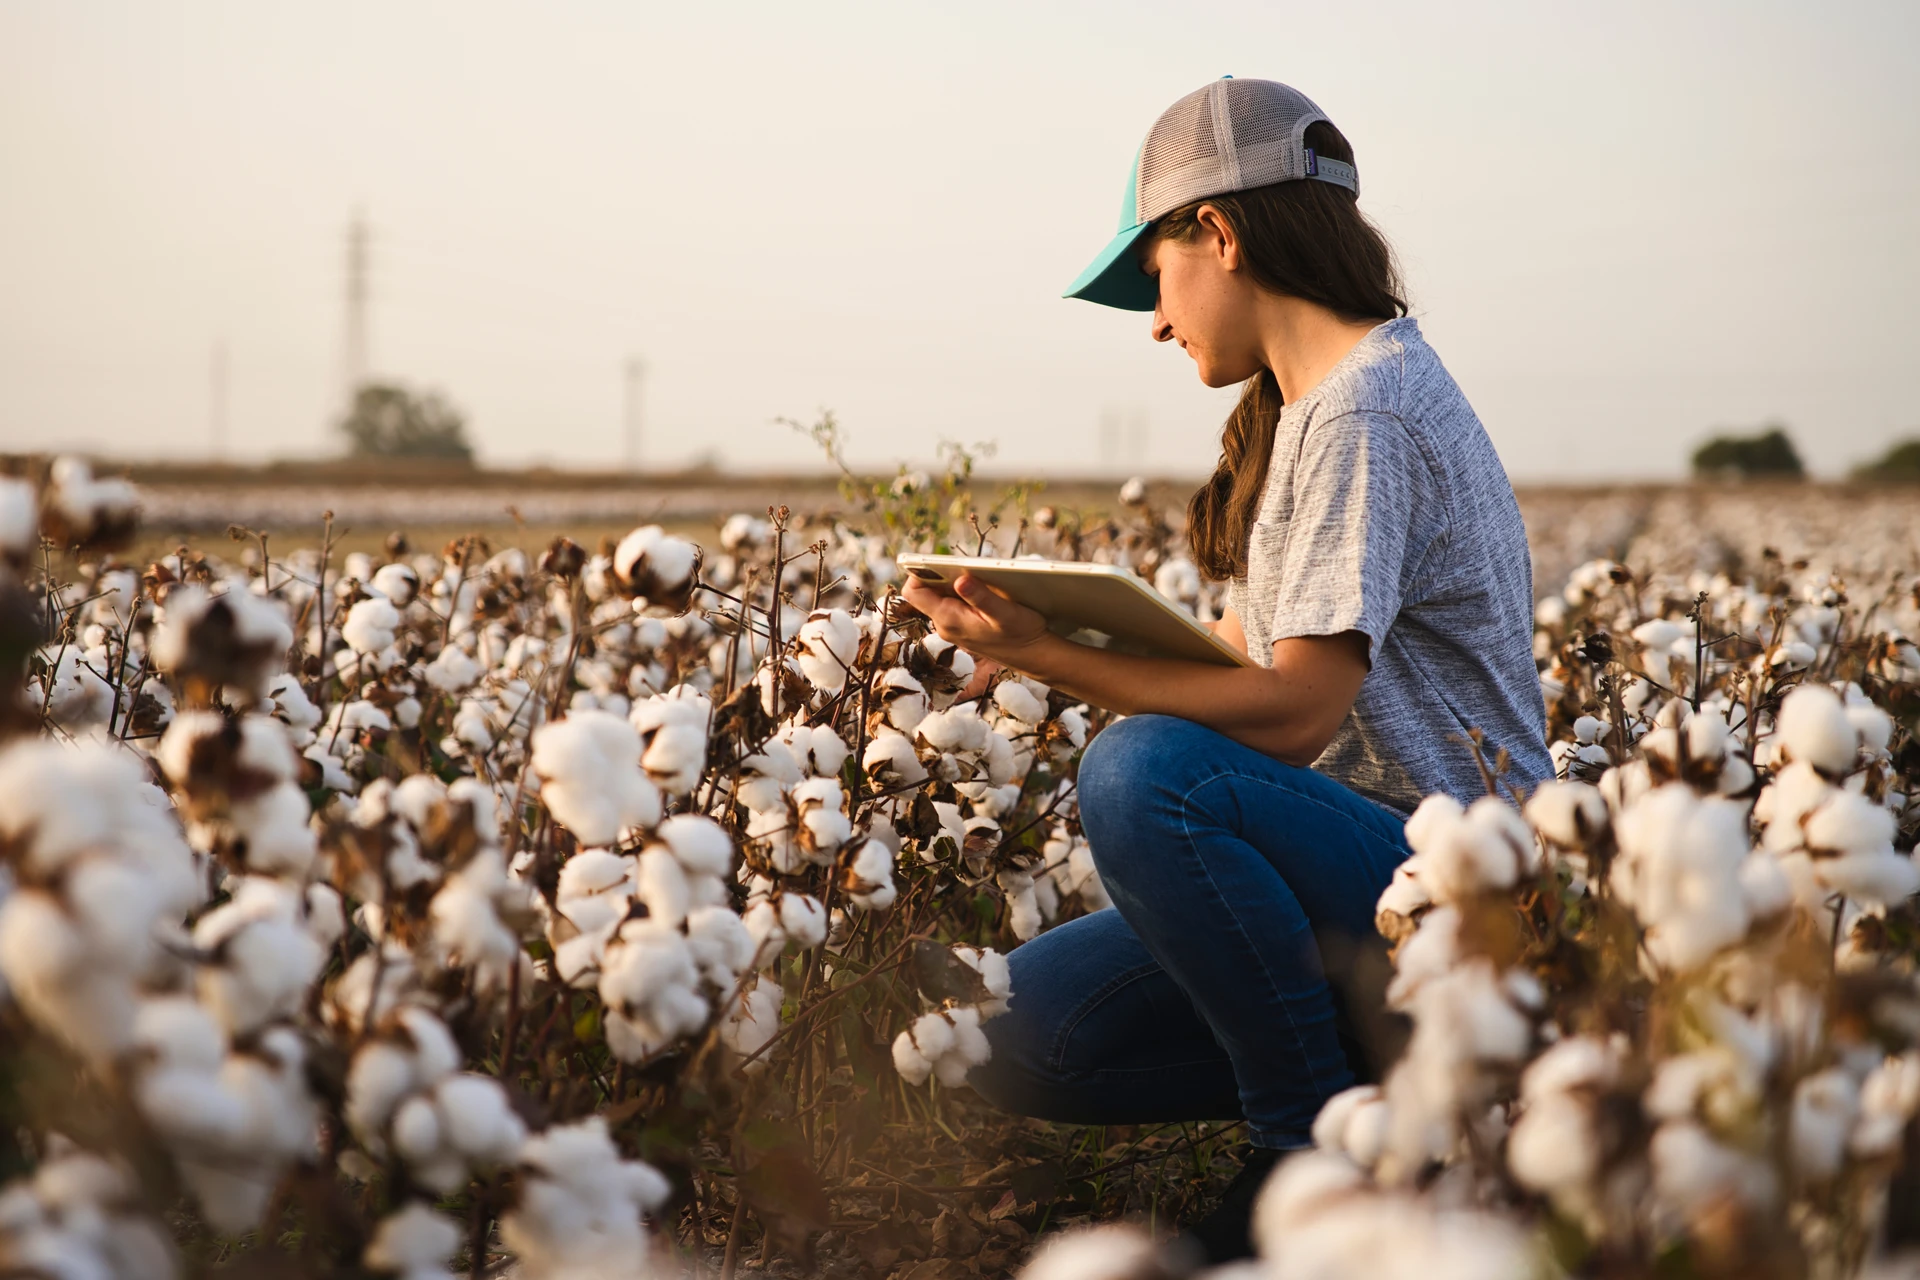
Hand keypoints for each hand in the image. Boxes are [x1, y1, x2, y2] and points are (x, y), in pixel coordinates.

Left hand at [900, 572, 1050, 668]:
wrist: (1033, 656)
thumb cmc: (1021, 634)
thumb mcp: (1005, 612)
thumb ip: (981, 597)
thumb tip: (960, 580)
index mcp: (948, 619)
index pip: (913, 592)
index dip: (918, 572)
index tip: (937, 560)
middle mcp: (945, 624)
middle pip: (926, 591)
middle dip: (940, 574)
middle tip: (965, 566)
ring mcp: (953, 626)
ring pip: (940, 596)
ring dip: (953, 582)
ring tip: (978, 577)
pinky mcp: (963, 625)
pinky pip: (953, 602)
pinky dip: (962, 591)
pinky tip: (982, 590)